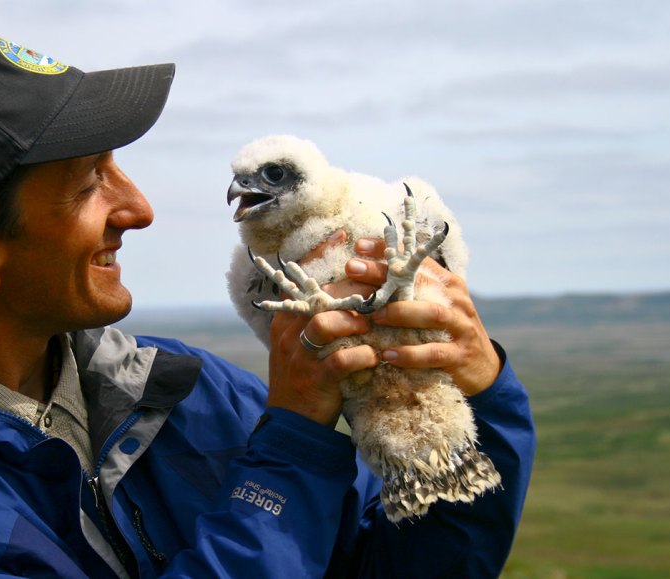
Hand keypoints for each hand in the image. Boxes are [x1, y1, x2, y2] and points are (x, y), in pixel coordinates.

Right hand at [266, 231, 379, 426]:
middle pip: (320, 297)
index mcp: (288, 319)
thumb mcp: (306, 345)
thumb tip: (352, 295)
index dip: (322, 256)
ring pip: (326, 323)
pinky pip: (341, 360)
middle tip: (381, 286)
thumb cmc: (308, 380)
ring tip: (373, 323)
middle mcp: (290, 332)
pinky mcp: (315, 378)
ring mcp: (300, 355)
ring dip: (355, 321)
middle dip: (353, 290)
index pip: (302, 279)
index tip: (344, 234)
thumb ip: (323, 320)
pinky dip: (363, 356)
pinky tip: (376, 357)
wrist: (292, 424)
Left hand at [345, 239, 501, 395]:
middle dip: (385, 274)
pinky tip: (388, 355)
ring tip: (374, 315)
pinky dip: (411, 354)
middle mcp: (455, 300)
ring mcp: (460, 327)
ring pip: (432, 314)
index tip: (359, 245)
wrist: (485, 368)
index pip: (416, 260)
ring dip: (400, 313)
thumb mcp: (436, 305)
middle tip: (353, 268)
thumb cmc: (449, 332)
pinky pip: (434, 352)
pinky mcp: (459, 355)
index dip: (388, 250)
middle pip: (419, 282)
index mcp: (447, 284)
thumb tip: (373, 270)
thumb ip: (412, 289)